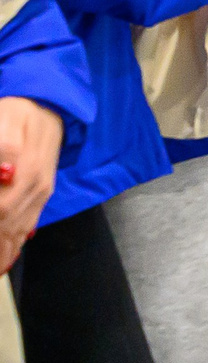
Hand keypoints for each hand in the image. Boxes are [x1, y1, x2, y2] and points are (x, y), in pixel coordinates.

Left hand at [0, 95, 65, 272]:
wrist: (48, 105)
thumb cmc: (19, 111)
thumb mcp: (7, 119)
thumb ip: (5, 145)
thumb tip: (5, 172)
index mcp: (26, 172)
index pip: (0, 210)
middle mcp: (36, 188)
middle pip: (8, 227)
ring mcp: (41, 192)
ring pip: (19, 230)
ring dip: (3, 252)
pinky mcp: (42, 193)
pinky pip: (29, 224)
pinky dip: (16, 244)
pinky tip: (8, 257)